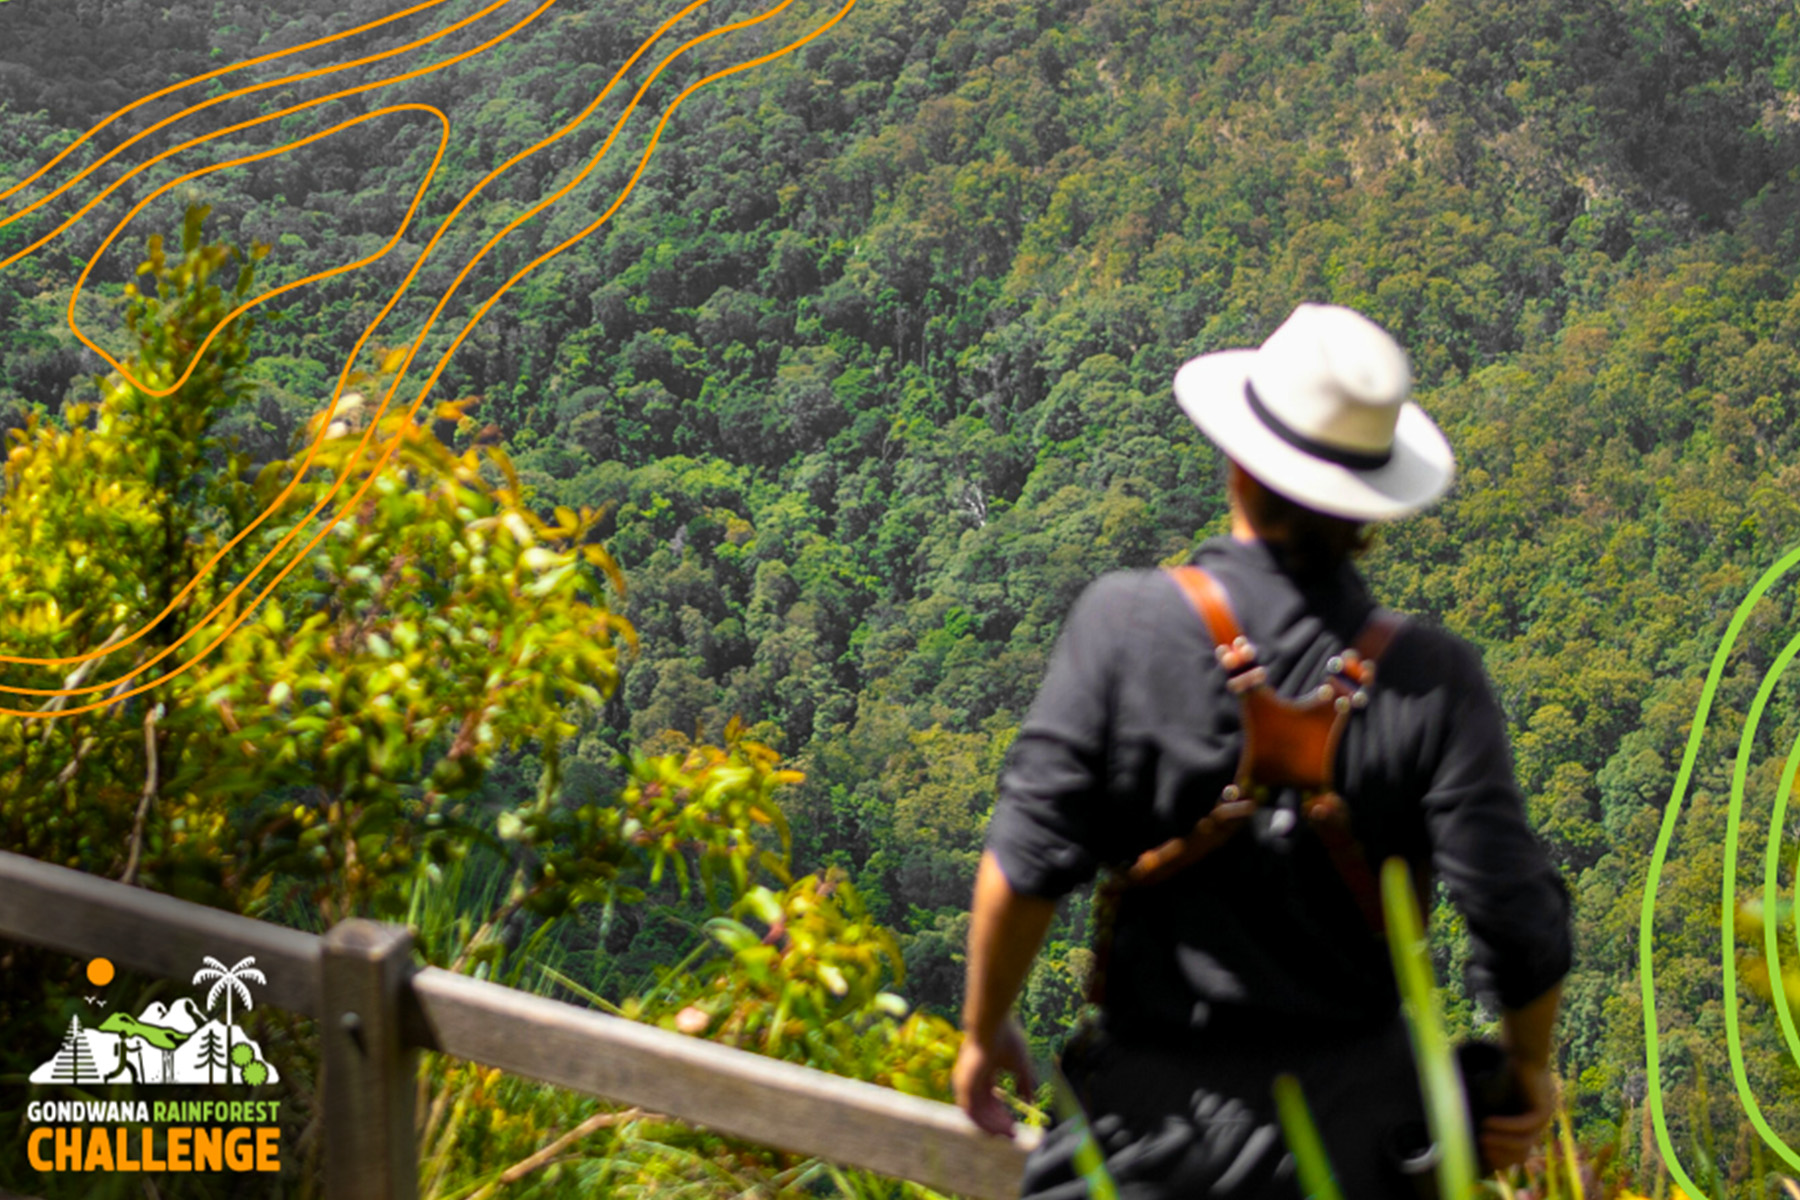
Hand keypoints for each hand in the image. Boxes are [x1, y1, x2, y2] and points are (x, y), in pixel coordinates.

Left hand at [954, 1016, 1035, 1136]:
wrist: (992, 1025)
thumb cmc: (1007, 1039)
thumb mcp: (1021, 1065)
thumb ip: (1024, 1083)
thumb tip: (1029, 1101)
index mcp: (984, 1072)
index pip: (992, 1099)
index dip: (1003, 1113)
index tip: (1015, 1124)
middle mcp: (973, 1079)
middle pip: (985, 1108)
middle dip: (998, 1122)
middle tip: (1012, 1134)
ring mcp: (966, 1083)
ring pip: (978, 1112)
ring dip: (993, 1125)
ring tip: (1008, 1133)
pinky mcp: (963, 1086)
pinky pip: (972, 1112)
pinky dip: (984, 1122)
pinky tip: (997, 1129)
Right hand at [1479, 1059, 1553, 1173]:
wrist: (1523, 1049)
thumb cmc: (1506, 1068)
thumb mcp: (1497, 1095)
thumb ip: (1490, 1111)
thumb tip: (1466, 1128)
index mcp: (1530, 1124)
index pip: (1518, 1153)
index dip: (1501, 1158)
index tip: (1480, 1155)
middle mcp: (1540, 1124)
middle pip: (1522, 1152)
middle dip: (1500, 1154)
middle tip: (1479, 1150)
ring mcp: (1544, 1117)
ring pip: (1524, 1141)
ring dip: (1501, 1142)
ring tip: (1481, 1138)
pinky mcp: (1543, 1108)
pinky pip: (1524, 1124)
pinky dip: (1505, 1126)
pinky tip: (1487, 1123)